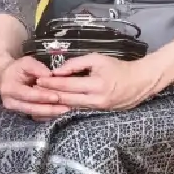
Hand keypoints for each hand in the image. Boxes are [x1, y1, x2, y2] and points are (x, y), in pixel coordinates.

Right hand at [0, 54, 66, 118]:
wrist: (6, 76)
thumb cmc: (17, 68)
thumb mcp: (26, 62)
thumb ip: (37, 68)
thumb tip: (50, 76)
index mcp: (9, 88)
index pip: (27, 94)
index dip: (42, 96)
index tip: (56, 96)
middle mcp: (10, 102)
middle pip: (31, 109)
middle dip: (49, 109)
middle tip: (66, 108)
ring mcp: (16, 110)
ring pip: (35, 115)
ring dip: (51, 114)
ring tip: (66, 110)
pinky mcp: (22, 113)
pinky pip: (37, 117)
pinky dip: (48, 115)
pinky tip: (60, 112)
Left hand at [45, 54, 163, 111]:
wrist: (140, 82)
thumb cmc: (118, 67)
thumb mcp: (97, 59)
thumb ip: (76, 64)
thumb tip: (58, 71)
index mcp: (96, 84)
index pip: (68, 85)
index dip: (52, 83)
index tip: (38, 80)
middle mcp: (97, 100)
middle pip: (67, 100)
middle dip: (49, 96)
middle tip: (34, 92)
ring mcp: (98, 109)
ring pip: (71, 108)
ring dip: (55, 104)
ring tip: (40, 100)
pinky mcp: (99, 113)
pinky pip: (79, 111)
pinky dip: (66, 108)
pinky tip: (55, 106)